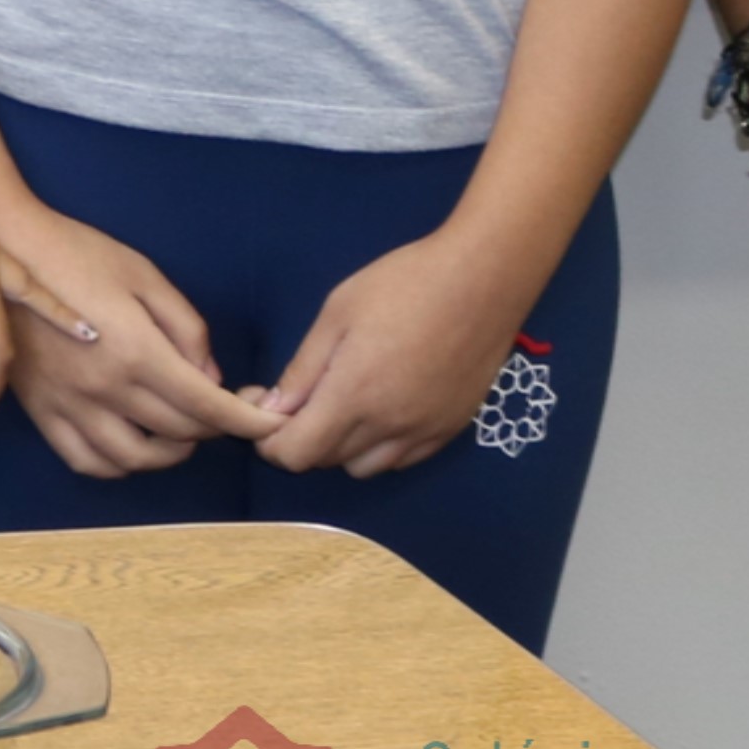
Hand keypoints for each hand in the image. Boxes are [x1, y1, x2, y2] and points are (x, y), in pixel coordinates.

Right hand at [0, 195, 266, 472]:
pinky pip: (88, 461)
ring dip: (171, 452)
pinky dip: (120, 464)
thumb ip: (186, 328)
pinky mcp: (43, 412)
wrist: (4, 249)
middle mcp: (106, 389)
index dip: (248, 421)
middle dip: (216, 428)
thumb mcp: (145, 276)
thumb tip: (211, 378)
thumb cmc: (80, 253)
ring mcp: (70, 406)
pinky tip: (132, 444)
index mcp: (136, 351)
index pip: (206, 405)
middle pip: (179, 433)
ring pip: (136, 459)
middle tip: (225, 411)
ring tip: (180, 431)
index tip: (272, 425)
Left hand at [256, 224, 543, 476]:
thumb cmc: (402, 286)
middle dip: (302, 439)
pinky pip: (403, 460)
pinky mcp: (451, 429)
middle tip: (300, 399)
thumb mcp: (337, 315)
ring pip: (365, 467)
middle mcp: (389, 426)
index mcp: (354, 397)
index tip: (266, 410)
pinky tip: (381, 410)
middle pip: (327, 461)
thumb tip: (272, 408)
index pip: (297, 454)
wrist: (482, 281)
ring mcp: (424, 432)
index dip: (271, 442)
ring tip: (342, 404)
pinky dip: (380, 448)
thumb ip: (303, 370)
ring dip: (341, 447)